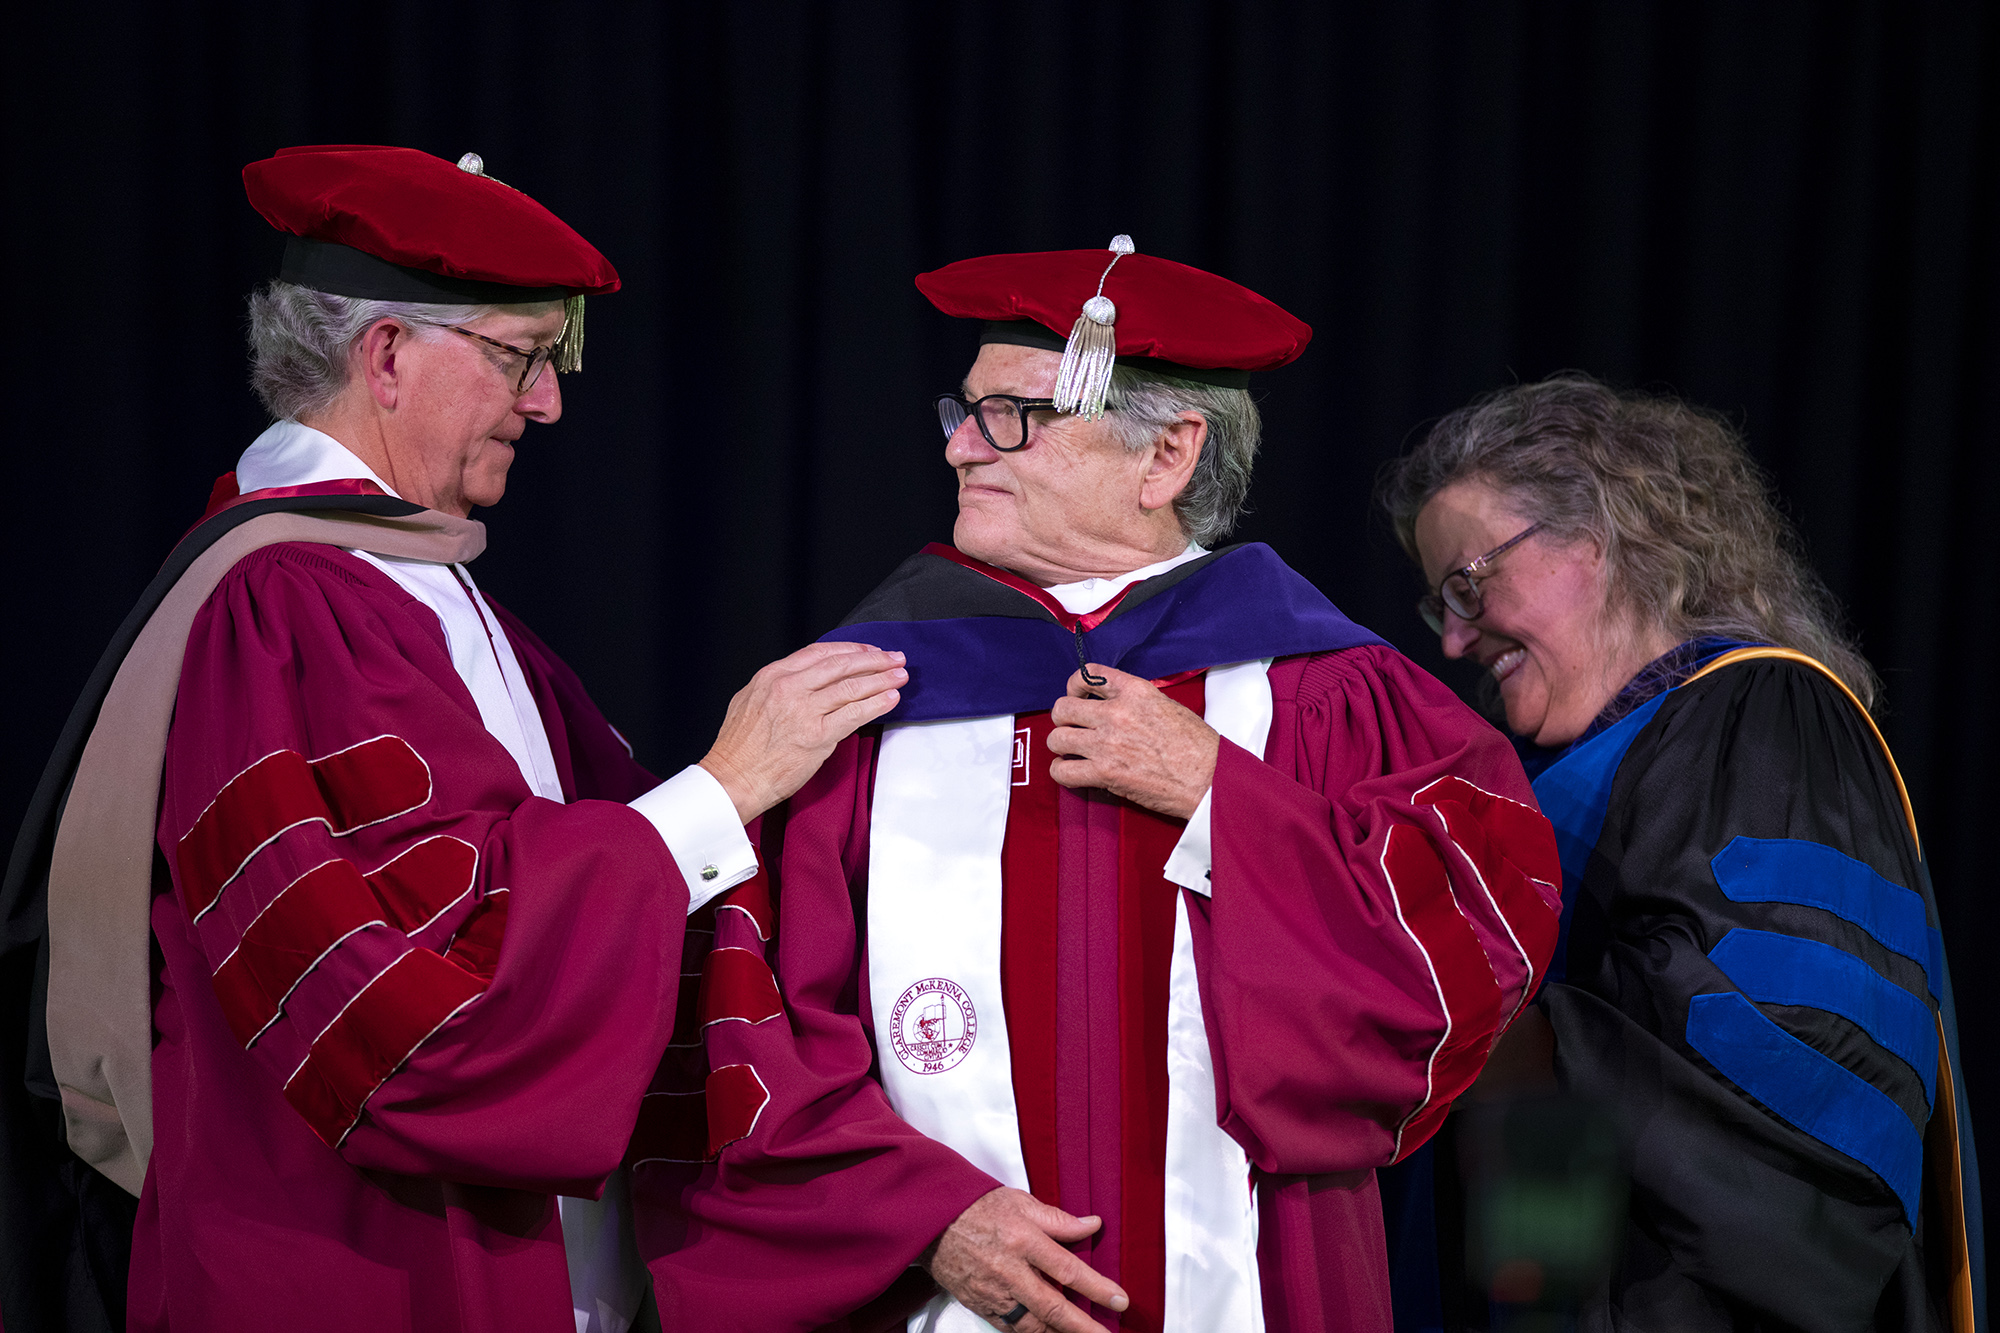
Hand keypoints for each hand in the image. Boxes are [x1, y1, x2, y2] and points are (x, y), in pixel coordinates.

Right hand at [699, 641, 904, 822]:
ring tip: (900, 677)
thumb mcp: (750, 700)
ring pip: (851, 688)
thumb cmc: (739, 748)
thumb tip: (809, 681)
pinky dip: (876, 705)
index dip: (850, 649)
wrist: (732, 779)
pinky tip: (890, 699)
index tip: (869, 650)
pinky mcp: (816, 737)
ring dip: (881, 680)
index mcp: (773, 675)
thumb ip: (779, 686)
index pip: (820, 652)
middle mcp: (789, 688)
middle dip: (873, 660)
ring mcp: (804, 711)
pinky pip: (854, 715)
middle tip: (895, 658)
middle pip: (841, 665)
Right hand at [925, 1188, 1127, 1332]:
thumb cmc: (977, 1207)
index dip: (1097, 1287)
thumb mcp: (1021, 1202)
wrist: (933, 1221)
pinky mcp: (980, 1304)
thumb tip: (1092, 1225)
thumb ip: (1059, 1219)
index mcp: (1022, 1239)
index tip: (1119, 1299)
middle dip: (1083, 1326)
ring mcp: (993, 1291)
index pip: (1068, 1269)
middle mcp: (1009, 1270)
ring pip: (1032, 1325)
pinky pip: (1010, 1327)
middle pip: (1053, 1307)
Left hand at [1046, 666, 1217, 818]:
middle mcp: (1116, 713)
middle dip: (1064, 719)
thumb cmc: (1197, 746)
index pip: (1089, 675)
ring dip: (1062, 746)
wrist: (1209, 778)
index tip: (1076, 696)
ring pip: (1057, 739)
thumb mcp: (1167, 705)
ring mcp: (1107, 743)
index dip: (1074, 686)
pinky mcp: (1104, 773)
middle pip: (1063, 708)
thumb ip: (1135, 701)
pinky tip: (1074, 772)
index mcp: (1135, 691)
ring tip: (1073, 752)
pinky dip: (1063, 772)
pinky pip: (1062, 771)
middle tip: (1073, 728)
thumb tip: (1112, 704)